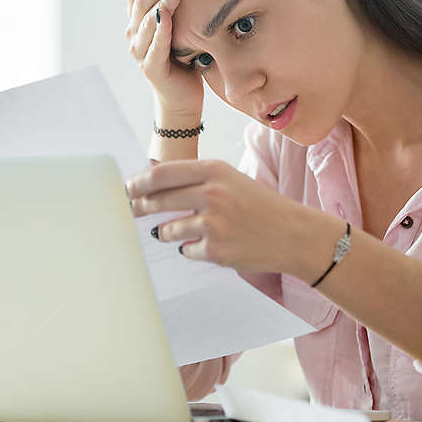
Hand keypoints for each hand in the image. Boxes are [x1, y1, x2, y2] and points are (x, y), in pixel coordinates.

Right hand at [123, 0, 203, 116]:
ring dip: (160, 2)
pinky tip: (166, 18)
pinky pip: (155, 47)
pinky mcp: (151, 68)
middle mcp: (134, 32)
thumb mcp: (179, 24)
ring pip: (146, 21)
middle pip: (139, 1)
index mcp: (138, 18)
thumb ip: (175, 2)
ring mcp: (140, 50)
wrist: (181, 96)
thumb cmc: (182, 56)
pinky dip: (161, 31)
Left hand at [126, 159, 336, 276]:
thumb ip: (197, 180)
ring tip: (177, 232)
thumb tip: (153, 186)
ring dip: (166, 232)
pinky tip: (209, 244)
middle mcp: (212, 194)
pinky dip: (190, 249)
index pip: (162, 174)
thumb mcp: (231, 180)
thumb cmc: (260, 205)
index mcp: (215, 170)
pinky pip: (186, 250)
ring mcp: (213, 224)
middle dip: (139, 208)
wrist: (294, 234)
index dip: (138, 183)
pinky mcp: (216, 250)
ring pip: (167, 230)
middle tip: (131, 211)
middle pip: (157, 201)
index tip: (127, 189)